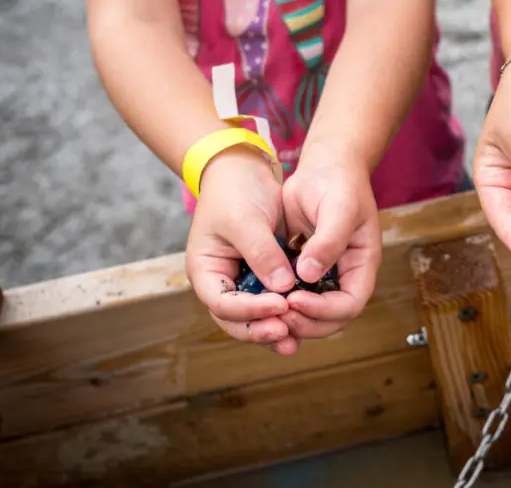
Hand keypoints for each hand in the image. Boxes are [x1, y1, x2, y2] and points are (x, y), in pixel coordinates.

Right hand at [185, 145, 299, 353]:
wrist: (244, 170)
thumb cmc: (236, 191)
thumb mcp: (246, 220)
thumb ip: (262, 254)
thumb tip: (283, 289)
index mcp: (205, 270)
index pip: (221, 303)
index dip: (248, 310)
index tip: (279, 305)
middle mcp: (221, 282)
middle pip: (235, 320)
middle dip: (260, 330)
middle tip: (287, 334)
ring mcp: (241, 281)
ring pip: (255, 318)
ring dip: (273, 329)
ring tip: (296, 340)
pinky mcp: (263, 276)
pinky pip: (273, 302)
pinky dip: (286, 314)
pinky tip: (305, 321)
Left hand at [279, 150, 380, 342]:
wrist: (324, 166)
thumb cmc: (338, 182)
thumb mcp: (339, 208)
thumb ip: (328, 242)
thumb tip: (308, 275)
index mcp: (361, 265)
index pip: (349, 304)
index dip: (324, 310)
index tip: (295, 299)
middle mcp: (344, 276)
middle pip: (330, 318)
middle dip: (304, 321)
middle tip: (276, 313)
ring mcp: (323, 275)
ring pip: (309, 313)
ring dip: (289, 317)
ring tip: (264, 309)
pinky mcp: (301, 269)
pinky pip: (291, 295)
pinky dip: (277, 301)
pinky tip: (257, 297)